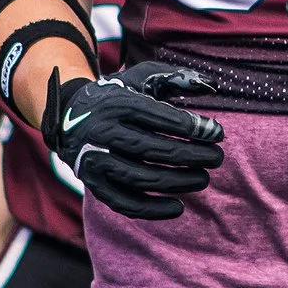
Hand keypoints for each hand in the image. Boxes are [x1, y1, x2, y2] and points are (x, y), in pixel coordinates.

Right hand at [42, 61, 225, 220]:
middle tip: (217, 157)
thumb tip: (211, 87)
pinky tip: (178, 206)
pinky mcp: (94, 185)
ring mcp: (96, 162)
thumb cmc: (119, 96)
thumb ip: (175, 78)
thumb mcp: (141, 78)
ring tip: (204, 178)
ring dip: (179, 181)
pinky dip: (153, 209)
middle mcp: (104, 133)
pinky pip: (125, 203)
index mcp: (118, 104)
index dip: (194, 128)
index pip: (162, 118)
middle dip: (193, 155)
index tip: (217, 133)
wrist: (70, 117)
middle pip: (155, 149)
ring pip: (143, 178)